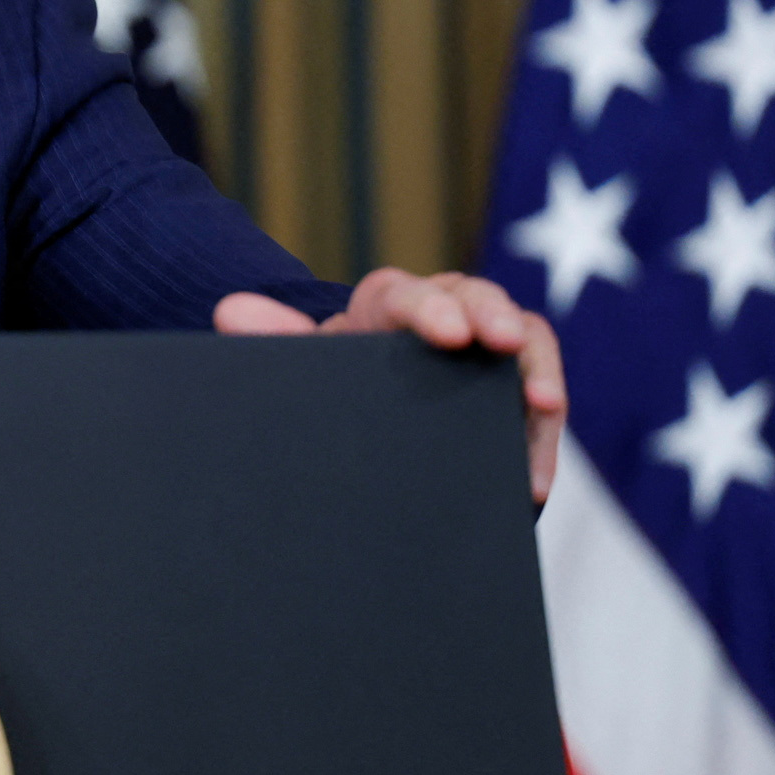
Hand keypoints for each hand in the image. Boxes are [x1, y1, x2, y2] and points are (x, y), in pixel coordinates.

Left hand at [214, 268, 566, 504]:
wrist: (357, 412)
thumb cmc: (332, 380)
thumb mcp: (307, 365)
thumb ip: (272, 341)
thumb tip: (229, 310)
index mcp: (387, 304)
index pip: (409, 293)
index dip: (431, 308)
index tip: (448, 333)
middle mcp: (445, 313)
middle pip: (479, 299)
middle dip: (497, 318)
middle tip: (506, 342)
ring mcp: (486, 352)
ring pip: (525, 342)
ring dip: (538, 373)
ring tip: (544, 404)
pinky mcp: (514, 394)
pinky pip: (539, 404)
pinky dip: (541, 439)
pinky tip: (534, 480)